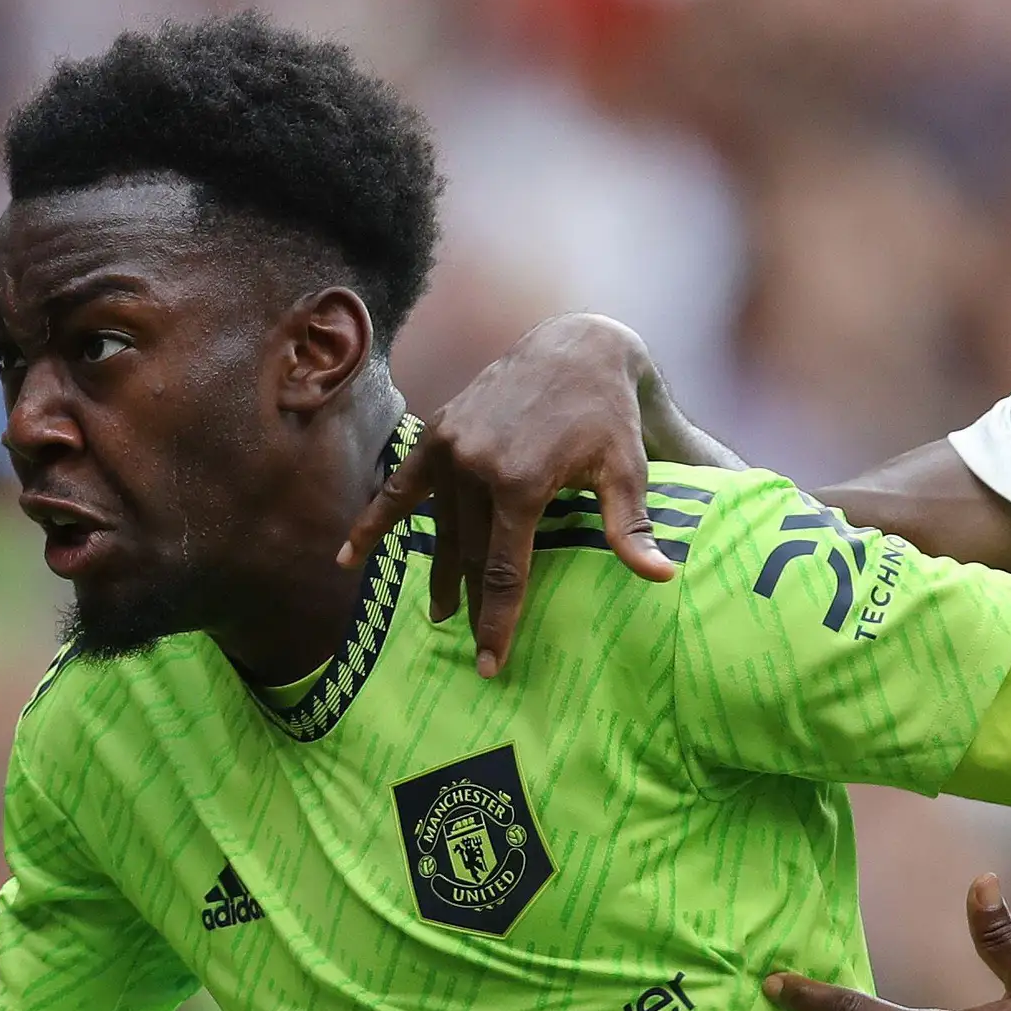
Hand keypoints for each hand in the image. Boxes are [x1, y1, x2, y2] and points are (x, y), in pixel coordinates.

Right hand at [338, 313, 676, 675]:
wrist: (576, 348)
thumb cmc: (607, 415)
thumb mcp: (626, 470)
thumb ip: (630, 527)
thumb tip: (662, 577)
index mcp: (519, 481)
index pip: (502, 569)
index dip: (497, 620)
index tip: (490, 662)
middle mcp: (476, 464)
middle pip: (469, 553)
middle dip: (472, 604)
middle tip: (472, 646)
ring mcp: (451, 446)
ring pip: (442, 526)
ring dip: (438, 572)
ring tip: (440, 614)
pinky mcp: (439, 432)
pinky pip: (402, 485)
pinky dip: (376, 520)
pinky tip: (347, 555)